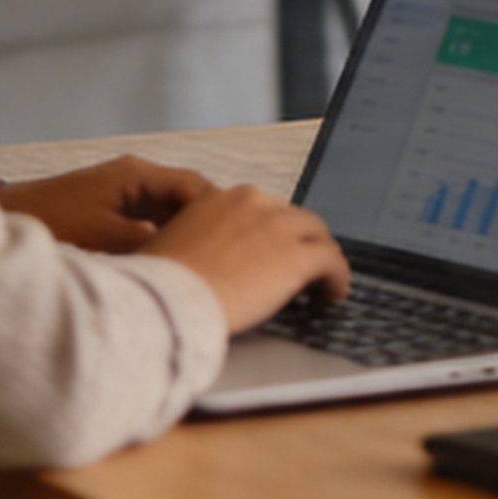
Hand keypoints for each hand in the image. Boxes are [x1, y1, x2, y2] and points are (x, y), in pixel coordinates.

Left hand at [0, 155, 211, 252]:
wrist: (5, 219)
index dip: (219, 213)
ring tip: (203, 266)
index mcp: (137, 174)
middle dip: (206, 227)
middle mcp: (135, 178)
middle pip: (186, 199)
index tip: (237, 241)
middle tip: (227, 259)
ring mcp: (124, 194)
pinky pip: (151, 225)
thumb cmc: (51, 224)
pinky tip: (169, 267)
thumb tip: (186, 253)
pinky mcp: (112, 212)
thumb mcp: (105, 238)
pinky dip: (163, 242)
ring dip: (184, 237)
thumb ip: (148, 242)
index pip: (195, 187)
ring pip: (170, 215)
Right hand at [132, 183, 353, 332]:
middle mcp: (253, 203)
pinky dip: (337, 276)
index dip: (270, 231)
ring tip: (324, 279)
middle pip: (293, 217)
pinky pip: (331, 261)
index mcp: (219, 199)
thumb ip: (192, 244)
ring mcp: (279, 228)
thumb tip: (197, 264)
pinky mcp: (298, 257)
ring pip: (316, 235)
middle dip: (299, 240)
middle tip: (302, 263)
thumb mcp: (168, 247)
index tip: (271, 249)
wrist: (170, 299)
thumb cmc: (160, 283)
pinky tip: (335, 293)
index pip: (260, 209)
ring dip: (321, 256)